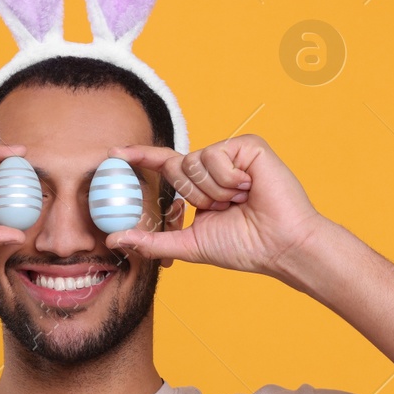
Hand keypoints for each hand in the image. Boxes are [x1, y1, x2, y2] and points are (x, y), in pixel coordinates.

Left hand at [105, 134, 325, 277]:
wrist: (279, 245)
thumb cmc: (244, 247)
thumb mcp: (188, 244)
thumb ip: (151, 241)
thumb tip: (114, 239)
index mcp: (202, 187)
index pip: (165, 167)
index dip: (141, 157)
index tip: (114, 153)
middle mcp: (215, 167)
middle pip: (178, 166)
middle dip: (196, 196)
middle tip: (225, 209)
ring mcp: (232, 155)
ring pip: (196, 160)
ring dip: (215, 190)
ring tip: (241, 200)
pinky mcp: (249, 146)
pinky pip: (216, 155)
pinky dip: (229, 179)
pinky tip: (250, 188)